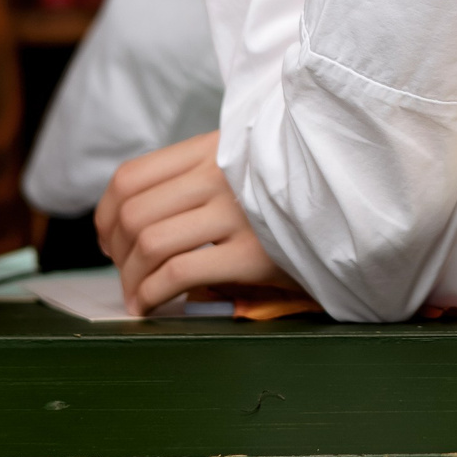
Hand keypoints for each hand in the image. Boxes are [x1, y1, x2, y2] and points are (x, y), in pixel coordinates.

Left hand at [95, 131, 295, 315]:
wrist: (351, 209)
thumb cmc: (289, 195)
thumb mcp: (243, 167)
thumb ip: (195, 180)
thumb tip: (128, 223)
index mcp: (212, 149)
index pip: (131, 177)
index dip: (104, 214)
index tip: (108, 240)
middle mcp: (220, 175)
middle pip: (134, 213)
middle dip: (116, 253)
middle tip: (124, 275)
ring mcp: (237, 212)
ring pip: (150, 243)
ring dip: (131, 279)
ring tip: (136, 297)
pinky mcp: (252, 252)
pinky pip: (179, 273)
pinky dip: (152, 295)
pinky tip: (152, 307)